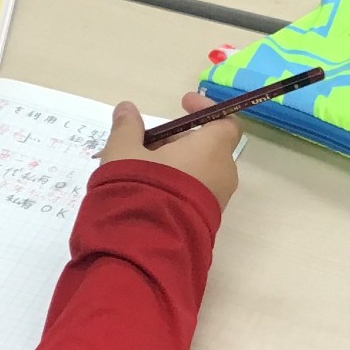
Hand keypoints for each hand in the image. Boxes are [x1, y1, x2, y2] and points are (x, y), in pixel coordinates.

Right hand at [98, 93, 239, 209]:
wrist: (147, 247)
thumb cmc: (140, 187)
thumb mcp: (124, 152)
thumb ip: (127, 128)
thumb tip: (127, 108)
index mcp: (212, 148)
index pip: (224, 121)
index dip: (205, 109)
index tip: (182, 103)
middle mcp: (223, 172)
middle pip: (208, 147)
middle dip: (180, 140)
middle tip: (147, 142)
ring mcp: (218, 200)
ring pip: (201, 171)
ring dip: (177, 165)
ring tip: (142, 168)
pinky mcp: (207, 222)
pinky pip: (197, 193)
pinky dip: (179, 185)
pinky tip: (149, 191)